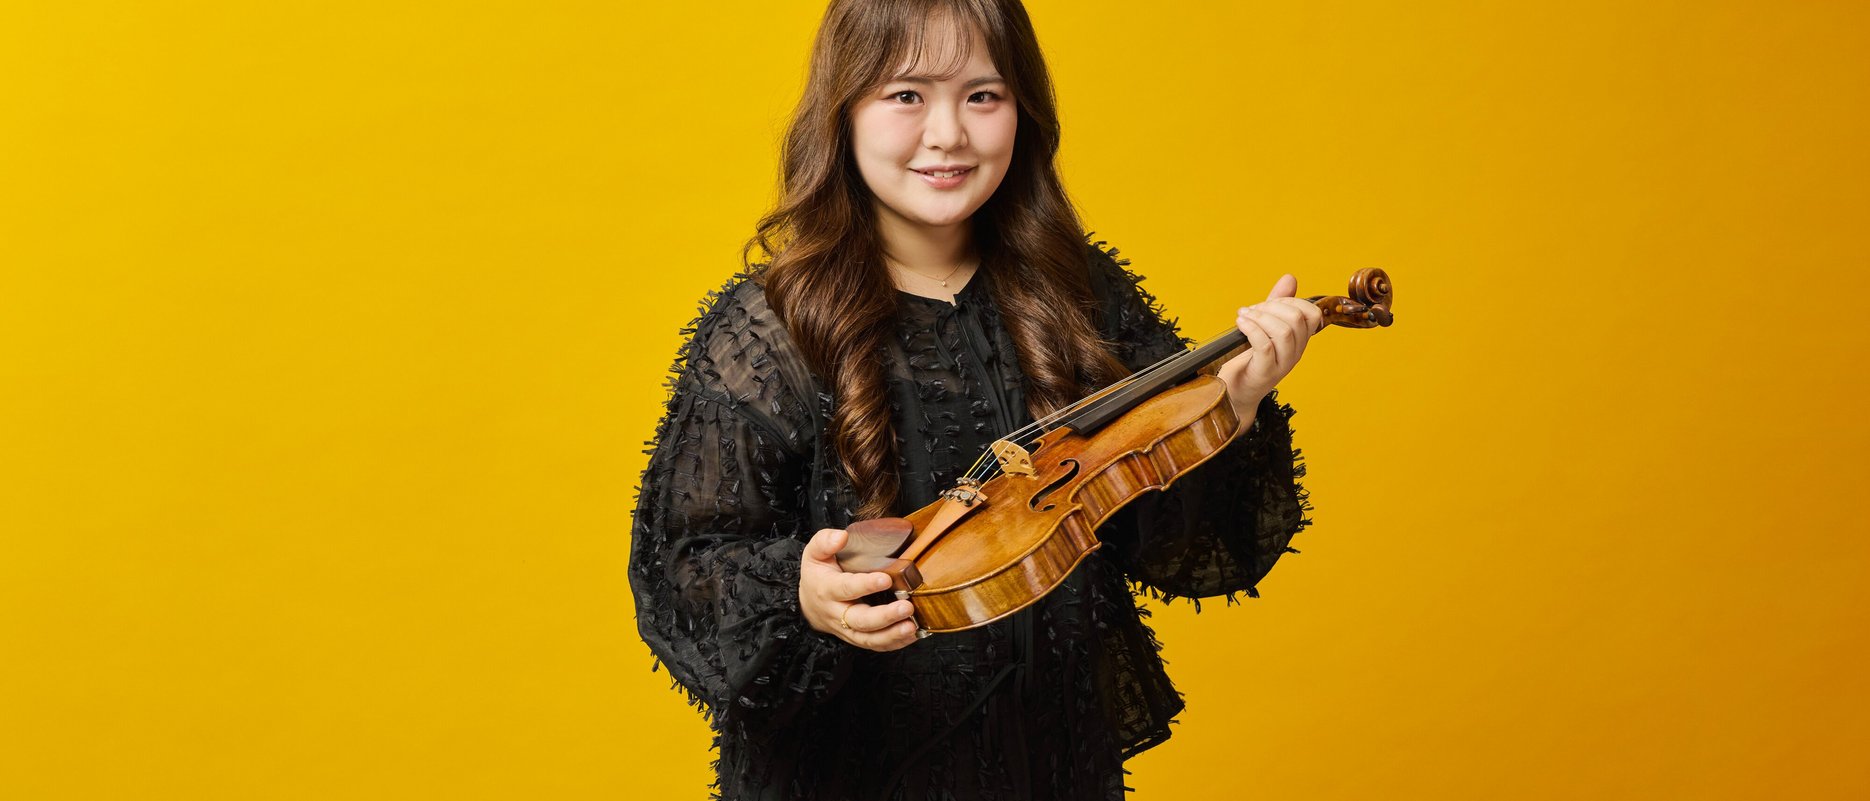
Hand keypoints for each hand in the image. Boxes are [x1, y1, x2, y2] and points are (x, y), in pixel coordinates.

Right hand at [799, 528, 920, 650]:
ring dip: (892, 635)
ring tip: (912, 626)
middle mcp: (836, 613)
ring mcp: (847, 629)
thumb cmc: (818, 574)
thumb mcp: (814, 553)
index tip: (887, 579)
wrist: (810, 603)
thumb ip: (825, 541)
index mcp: (827, 589)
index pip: (847, 588)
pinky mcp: (857, 638)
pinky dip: (894, 643)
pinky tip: (912, 635)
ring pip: (868, 638)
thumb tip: (841, 536)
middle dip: (885, 616)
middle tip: (906, 607)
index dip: (866, 585)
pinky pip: (875, 646)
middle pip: (860, 620)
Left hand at [1216, 274, 1323, 416]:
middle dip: (1271, 306)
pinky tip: (1240, 323)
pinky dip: (1251, 329)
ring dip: (1259, 317)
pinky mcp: (1265, 372)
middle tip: (1252, 310)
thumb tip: (1290, 278)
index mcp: (1299, 340)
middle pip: (1296, 319)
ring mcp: (1282, 364)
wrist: (1236, 392)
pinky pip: (1264, 346)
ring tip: (1243, 316)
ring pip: (1283, 331)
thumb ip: (1277, 304)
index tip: (1268, 303)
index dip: (1290, 301)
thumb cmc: (1250, 358)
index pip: (1312, 314)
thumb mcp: (1265, 326)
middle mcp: (1295, 352)